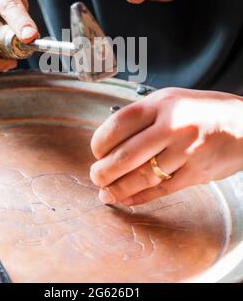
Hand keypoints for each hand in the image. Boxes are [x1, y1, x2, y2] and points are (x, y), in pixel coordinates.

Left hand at [90, 87, 242, 205]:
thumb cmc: (204, 111)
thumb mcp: (172, 100)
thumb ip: (144, 116)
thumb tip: (112, 140)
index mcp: (161, 104)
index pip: (118, 124)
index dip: (100, 143)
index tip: (96, 152)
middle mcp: (172, 126)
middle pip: (126, 155)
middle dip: (103, 172)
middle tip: (96, 177)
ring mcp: (186, 150)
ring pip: (143, 176)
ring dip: (119, 189)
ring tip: (106, 193)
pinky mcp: (197, 173)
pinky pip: (163, 189)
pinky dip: (141, 197)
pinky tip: (127, 199)